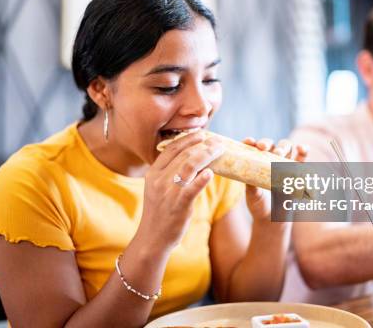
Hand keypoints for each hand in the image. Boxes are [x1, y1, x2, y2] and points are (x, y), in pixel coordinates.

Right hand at [138, 132, 224, 250]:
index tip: (202, 134)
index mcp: (153, 173)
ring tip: (220, 151)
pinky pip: (192, 188)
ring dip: (207, 155)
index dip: (188, 139)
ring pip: (190, 166)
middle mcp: (159, 180)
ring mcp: (168, 192)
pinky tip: (212, 173)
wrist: (152, 239)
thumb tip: (191, 158)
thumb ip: (170, 173)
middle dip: (203, 145)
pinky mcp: (178, 205)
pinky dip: (202, 179)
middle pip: (184, 155)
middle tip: (218, 142)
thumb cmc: (160, 213)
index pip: (171, 149)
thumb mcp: (158, 189)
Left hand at [241, 137, 308, 221]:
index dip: (250, 141)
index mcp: (255, 162)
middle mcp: (270, 159)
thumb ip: (252, 186)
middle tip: (264, 149)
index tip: (249, 142)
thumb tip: (249, 174)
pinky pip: (303, 157)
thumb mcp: (253, 196)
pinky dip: (303, 150)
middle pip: (270, 144)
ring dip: (283, 146)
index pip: (252, 147)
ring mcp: (284, 163)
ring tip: (280, 154)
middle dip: (267, 143)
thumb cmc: (259, 205)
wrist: (273, 219)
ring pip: (286, 147)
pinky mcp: (298, 170)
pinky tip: (301, 149)